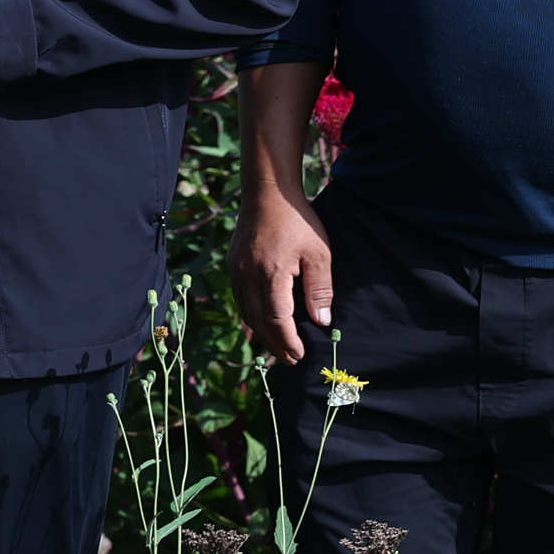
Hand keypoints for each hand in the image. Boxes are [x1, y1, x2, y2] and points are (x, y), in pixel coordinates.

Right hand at [235, 61, 337, 365]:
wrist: (267, 192)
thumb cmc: (299, 221)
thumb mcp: (320, 255)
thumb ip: (320, 290)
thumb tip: (321, 323)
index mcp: (270, 274)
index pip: (277, 319)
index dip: (288, 341)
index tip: (300, 356)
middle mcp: (247, 276)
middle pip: (258, 320)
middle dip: (274, 343)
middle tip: (289, 360)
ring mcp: (236, 270)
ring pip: (246, 311)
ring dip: (262, 332)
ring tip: (277, 346)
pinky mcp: (233, 264)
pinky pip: (241, 298)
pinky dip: (252, 315)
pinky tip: (264, 320)